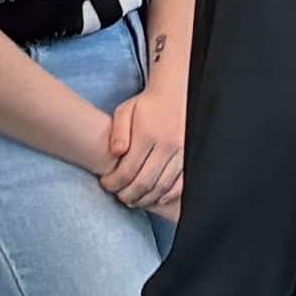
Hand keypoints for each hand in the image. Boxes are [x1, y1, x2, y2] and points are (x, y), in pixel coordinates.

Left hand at [98, 73, 189, 214]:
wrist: (174, 96)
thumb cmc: (146, 106)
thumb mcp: (125, 111)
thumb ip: (118, 133)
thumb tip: (116, 153)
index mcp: (148, 134)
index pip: (128, 169)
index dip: (114, 182)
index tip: (106, 184)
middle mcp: (167, 145)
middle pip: (145, 182)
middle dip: (128, 195)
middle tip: (118, 196)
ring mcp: (181, 153)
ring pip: (162, 187)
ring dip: (145, 199)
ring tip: (132, 200)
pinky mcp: (189, 158)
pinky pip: (179, 185)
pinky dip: (166, 196)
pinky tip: (153, 197)